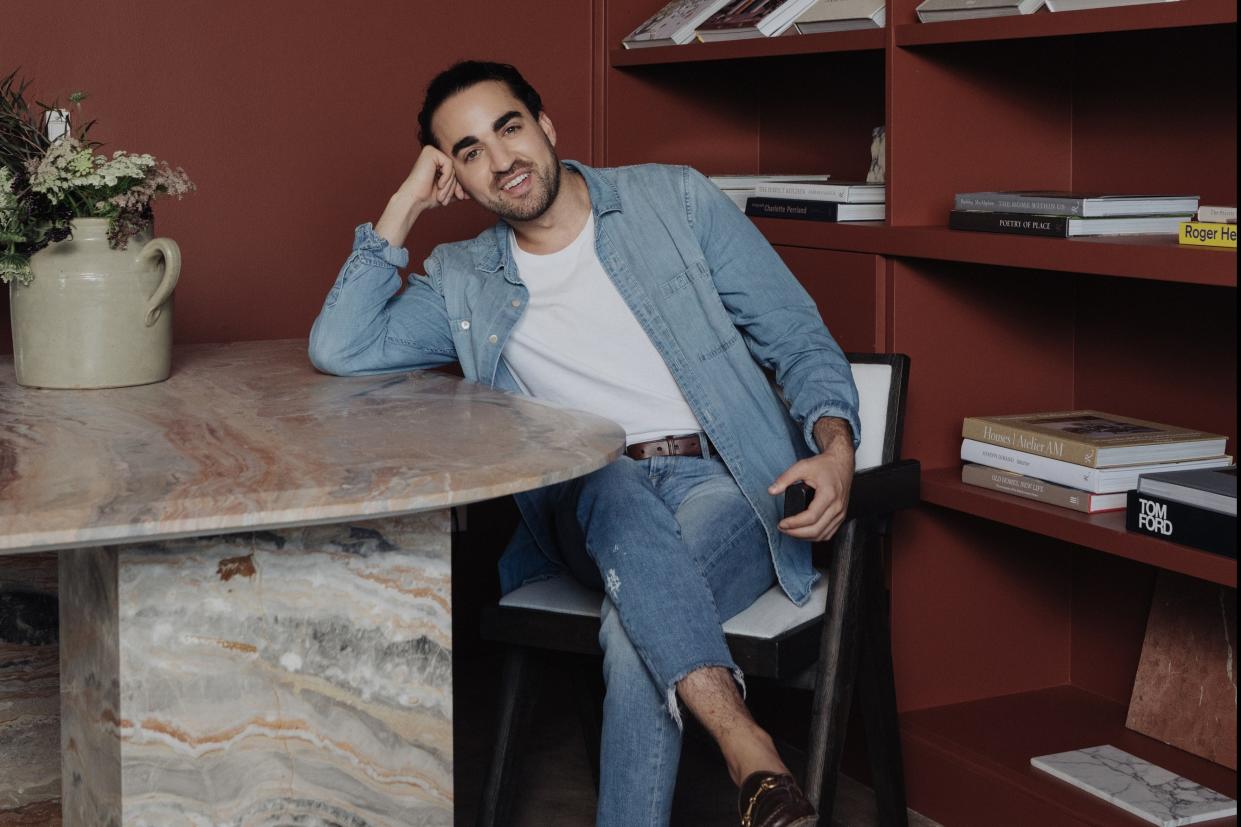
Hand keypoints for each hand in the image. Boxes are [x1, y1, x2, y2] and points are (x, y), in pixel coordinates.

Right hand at [374, 145, 469, 244]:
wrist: (414, 200)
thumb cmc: (428, 197)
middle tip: (451, 198)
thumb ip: (459, 189)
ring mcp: (432, 151)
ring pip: (453, 168)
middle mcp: (434, 154)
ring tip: (441, 195)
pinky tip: (438, 184)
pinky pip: (449, 164)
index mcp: (438, 162)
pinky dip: (446, 177)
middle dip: (456, 186)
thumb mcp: (448, 192)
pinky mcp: (431, 152)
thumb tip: (474, 191)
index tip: (460, 197)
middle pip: (456, 169)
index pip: (457, 171)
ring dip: (450, 184)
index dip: (460, 185)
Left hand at [768, 419, 854, 541]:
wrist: (841, 464)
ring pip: (822, 535)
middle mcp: (837, 506)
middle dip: (796, 533)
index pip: (810, 517)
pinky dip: (814, 536)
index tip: (781, 523)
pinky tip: (803, 532)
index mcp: (829, 495)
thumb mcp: (802, 466)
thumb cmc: (825, 465)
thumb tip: (772, 490)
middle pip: (816, 530)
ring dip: (804, 537)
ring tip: (790, 531)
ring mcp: (840, 513)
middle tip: (782, 528)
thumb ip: (785, 478)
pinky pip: (828, 533)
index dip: (794, 524)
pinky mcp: (841, 516)